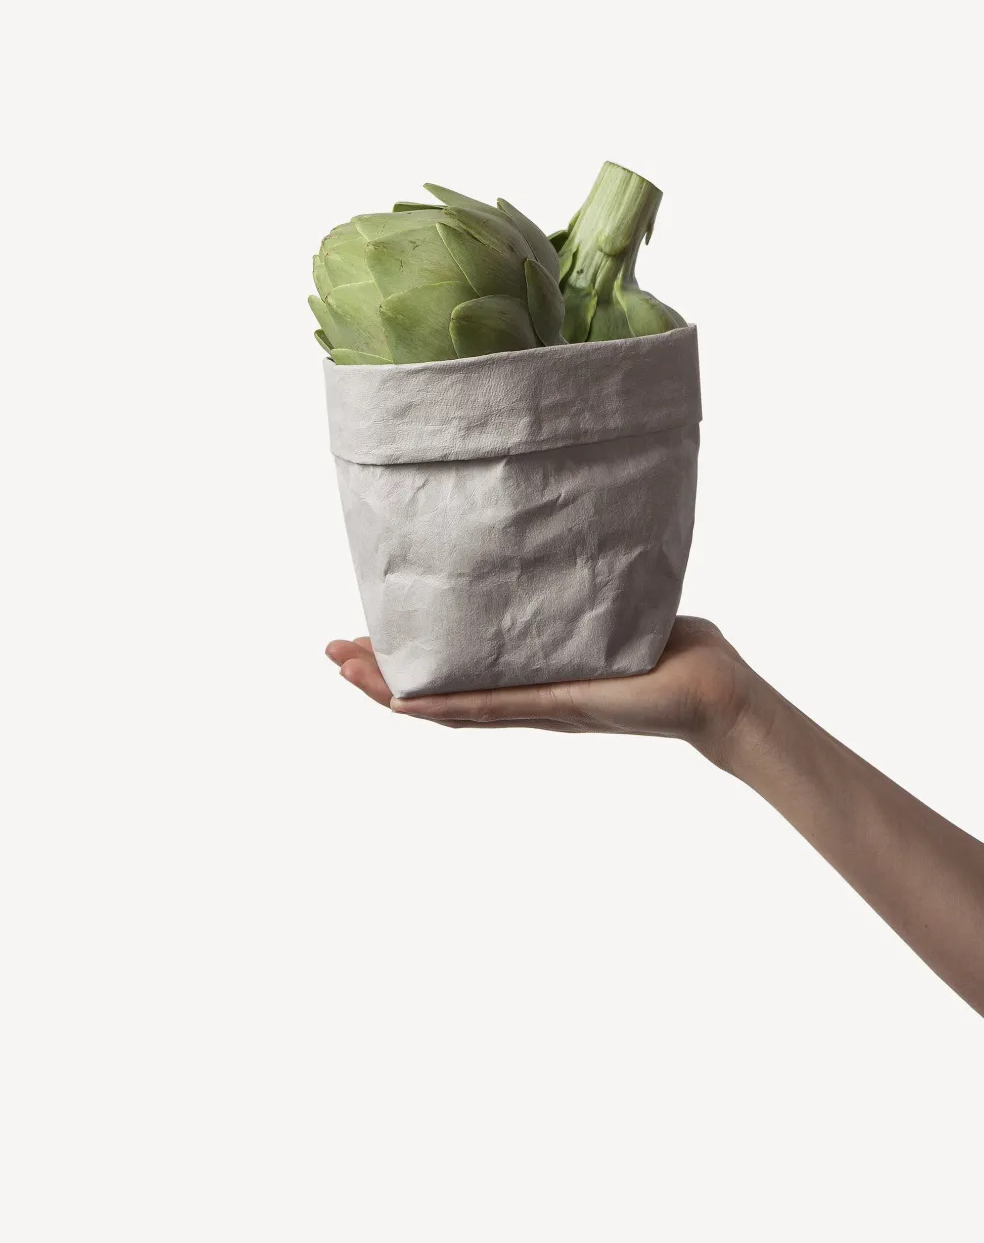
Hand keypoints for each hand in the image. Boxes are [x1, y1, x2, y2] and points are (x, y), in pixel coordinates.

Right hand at [326, 617, 753, 755]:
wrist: (717, 693)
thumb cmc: (677, 651)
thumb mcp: (612, 605)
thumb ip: (582, 582)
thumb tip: (566, 532)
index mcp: (533, 673)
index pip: (457, 668)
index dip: (409, 656)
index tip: (368, 633)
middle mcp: (526, 696)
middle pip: (435, 690)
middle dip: (381, 673)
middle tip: (332, 652)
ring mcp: (537, 706)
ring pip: (447, 704)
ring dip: (393, 689)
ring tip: (346, 670)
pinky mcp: (558, 707)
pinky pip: (489, 709)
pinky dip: (443, 706)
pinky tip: (404, 699)